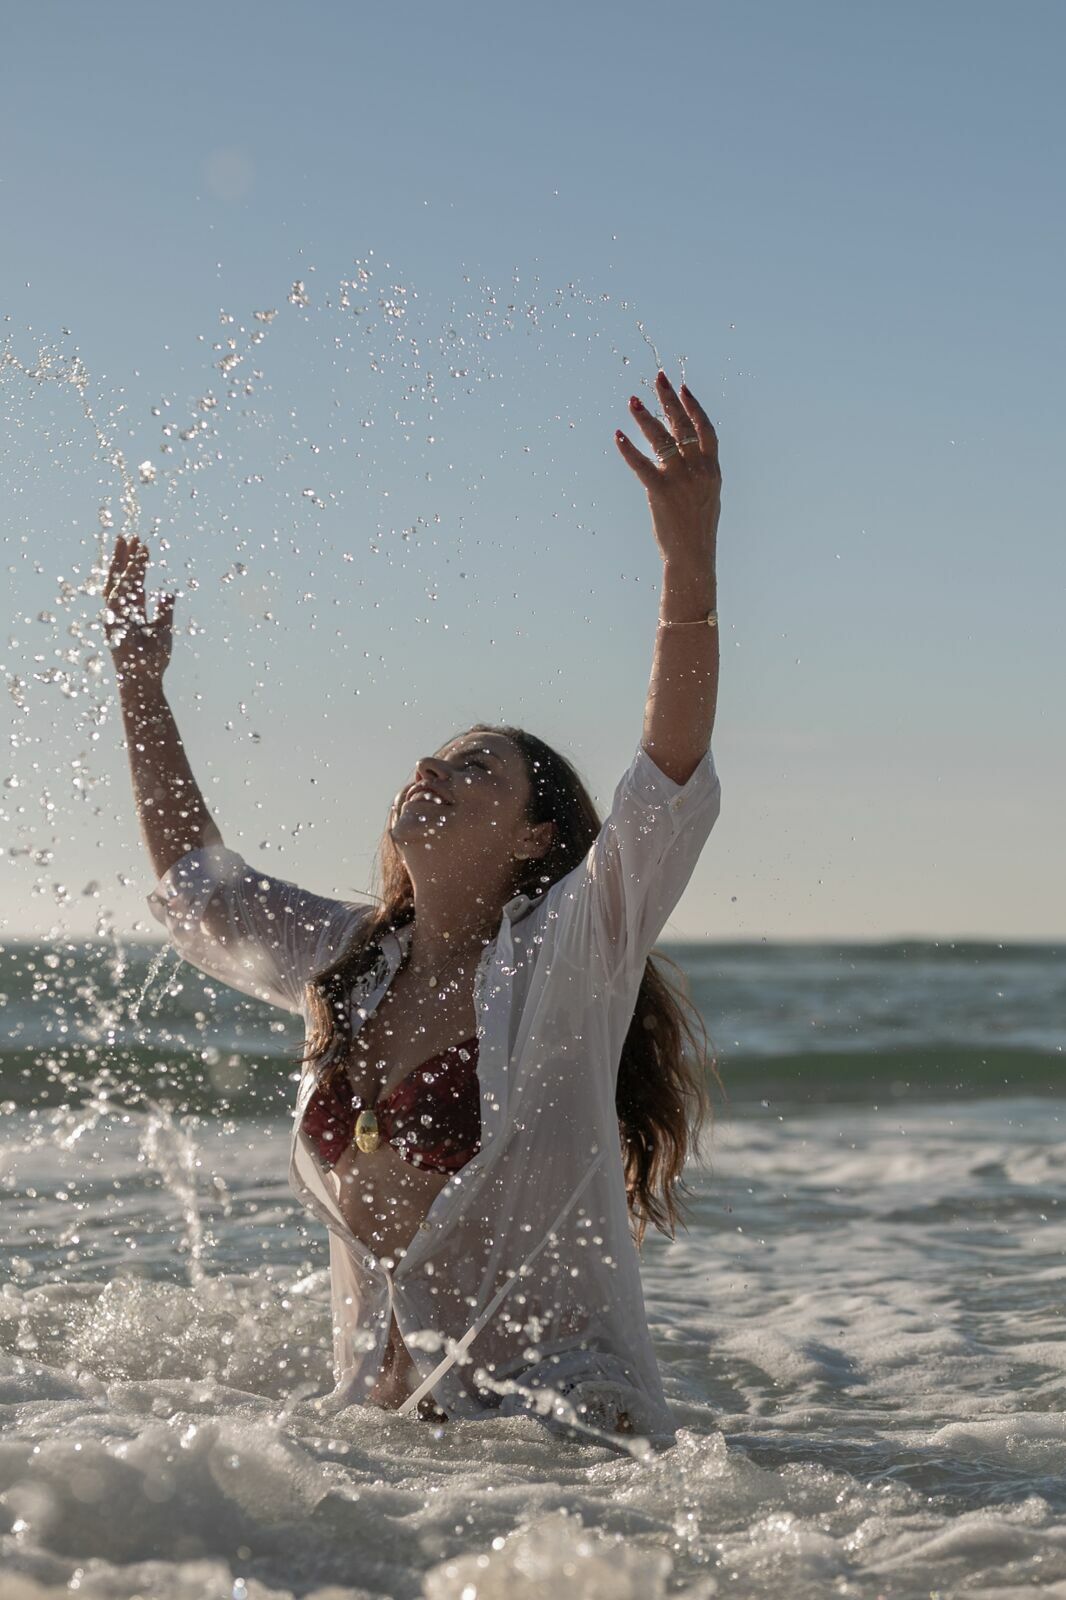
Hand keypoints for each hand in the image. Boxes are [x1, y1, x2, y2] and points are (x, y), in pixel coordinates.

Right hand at [102, 534, 176, 689]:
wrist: (143, 680)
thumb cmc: (152, 661)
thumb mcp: (163, 631)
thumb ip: (165, 611)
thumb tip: (168, 593)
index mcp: (131, 614)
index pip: (133, 585)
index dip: (136, 566)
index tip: (141, 547)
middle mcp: (121, 612)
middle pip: (119, 579)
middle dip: (122, 558)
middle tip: (127, 536)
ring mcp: (115, 616)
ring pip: (118, 583)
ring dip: (123, 562)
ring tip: (128, 542)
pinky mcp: (114, 622)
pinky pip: (120, 595)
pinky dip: (127, 580)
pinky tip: (135, 563)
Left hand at [615, 370, 720, 569]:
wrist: (693, 556)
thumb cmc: (698, 530)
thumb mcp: (707, 496)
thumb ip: (700, 473)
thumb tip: (686, 455)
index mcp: (713, 469)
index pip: (705, 429)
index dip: (694, 406)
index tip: (682, 388)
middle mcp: (699, 470)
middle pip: (684, 425)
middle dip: (670, 399)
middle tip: (658, 378)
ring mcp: (681, 480)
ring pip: (661, 440)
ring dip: (646, 418)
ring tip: (633, 401)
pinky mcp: (661, 492)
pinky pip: (641, 465)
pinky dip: (629, 449)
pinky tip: (618, 436)